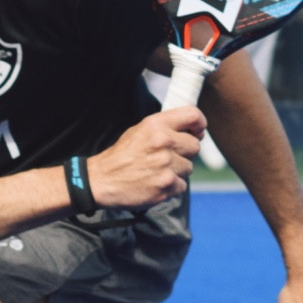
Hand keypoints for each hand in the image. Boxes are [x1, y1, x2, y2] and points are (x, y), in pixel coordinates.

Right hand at [87, 107, 204, 209]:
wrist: (102, 180)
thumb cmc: (122, 155)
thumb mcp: (140, 130)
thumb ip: (166, 127)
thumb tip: (194, 130)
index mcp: (156, 125)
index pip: (194, 115)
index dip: (200, 124)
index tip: (198, 132)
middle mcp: (163, 142)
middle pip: (195, 146)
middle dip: (184, 153)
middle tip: (167, 157)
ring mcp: (166, 164)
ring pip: (189, 168)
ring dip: (177, 171)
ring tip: (157, 171)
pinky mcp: (167, 185)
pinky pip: (182, 185)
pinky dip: (172, 187)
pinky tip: (155, 183)